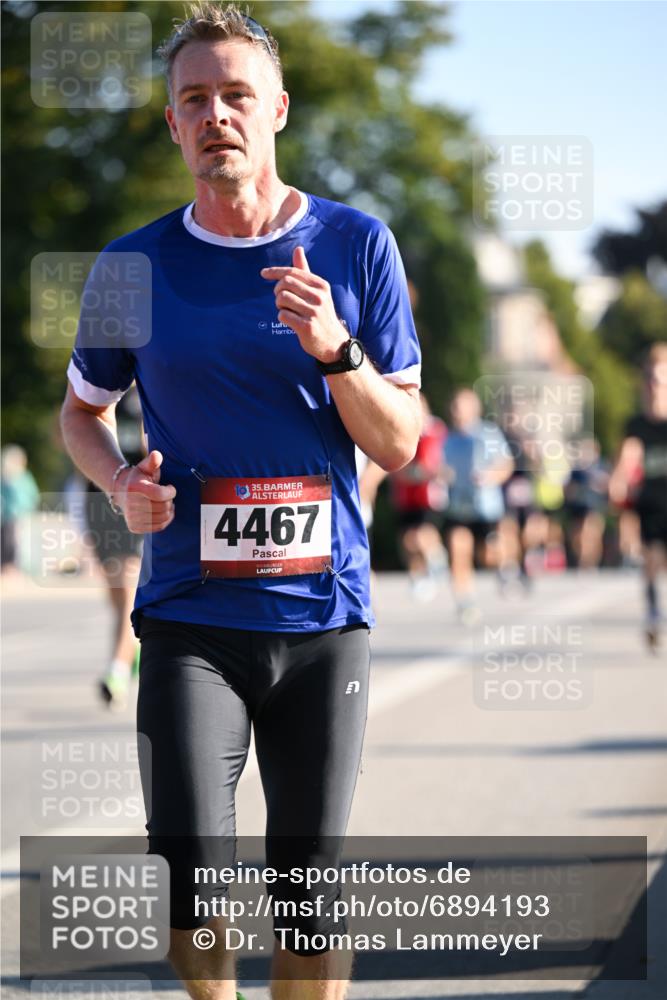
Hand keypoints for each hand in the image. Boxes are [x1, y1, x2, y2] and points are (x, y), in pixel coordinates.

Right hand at [115, 450, 175, 532]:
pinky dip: (165, 520)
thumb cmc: (138, 478)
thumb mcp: (144, 467)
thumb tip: (157, 455)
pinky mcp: (134, 527)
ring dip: (169, 510)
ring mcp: (131, 517)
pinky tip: (163, 512)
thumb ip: (153, 461)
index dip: (170, 492)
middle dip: (170, 501)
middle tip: (167, 496)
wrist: (121, 492)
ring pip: (163, 518)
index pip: (159, 494)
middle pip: (163, 507)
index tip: (171, 488)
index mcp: (134, 488)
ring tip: (167, 503)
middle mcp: (131, 504)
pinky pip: (158, 527)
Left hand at [260, 246, 348, 362]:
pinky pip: (283, 315)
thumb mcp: (317, 291)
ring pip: (282, 299)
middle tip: (281, 299)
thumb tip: (298, 249)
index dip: (275, 271)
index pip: (293, 272)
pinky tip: (290, 321)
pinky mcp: (307, 327)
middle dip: (277, 290)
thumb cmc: (321, 313)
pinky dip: (282, 317)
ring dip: (280, 305)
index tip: (263, 273)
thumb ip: (305, 271)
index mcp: (321, 285)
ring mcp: (313, 312)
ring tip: (288, 310)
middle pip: (285, 284)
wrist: (333, 342)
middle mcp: (319, 297)